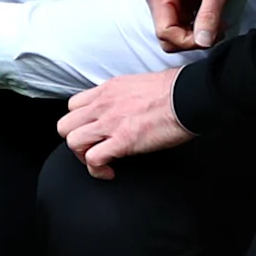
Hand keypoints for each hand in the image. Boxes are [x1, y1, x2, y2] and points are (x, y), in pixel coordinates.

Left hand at [61, 68, 192, 178]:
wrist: (190, 96)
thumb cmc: (174, 89)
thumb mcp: (136, 84)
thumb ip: (121, 96)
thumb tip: (122, 108)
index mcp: (107, 90)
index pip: (73, 106)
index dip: (79, 122)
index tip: (92, 132)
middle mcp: (102, 105)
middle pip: (65, 125)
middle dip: (75, 140)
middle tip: (92, 149)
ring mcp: (110, 123)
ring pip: (73, 142)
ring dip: (83, 156)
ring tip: (99, 162)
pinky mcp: (122, 141)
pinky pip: (93, 159)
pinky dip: (97, 169)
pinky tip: (109, 171)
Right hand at [151, 0, 241, 51]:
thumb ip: (209, 16)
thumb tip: (204, 43)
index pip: (165, 32)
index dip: (188, 41)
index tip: (211, 36)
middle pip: (167, 37)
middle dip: (192, 40)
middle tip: (216, 30)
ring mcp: (166, 2)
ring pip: (175, 33)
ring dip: (197, 35)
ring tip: (217, 23)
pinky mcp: (176, 3)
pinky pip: (182, 25)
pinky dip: (198, 28)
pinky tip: (213, 19)